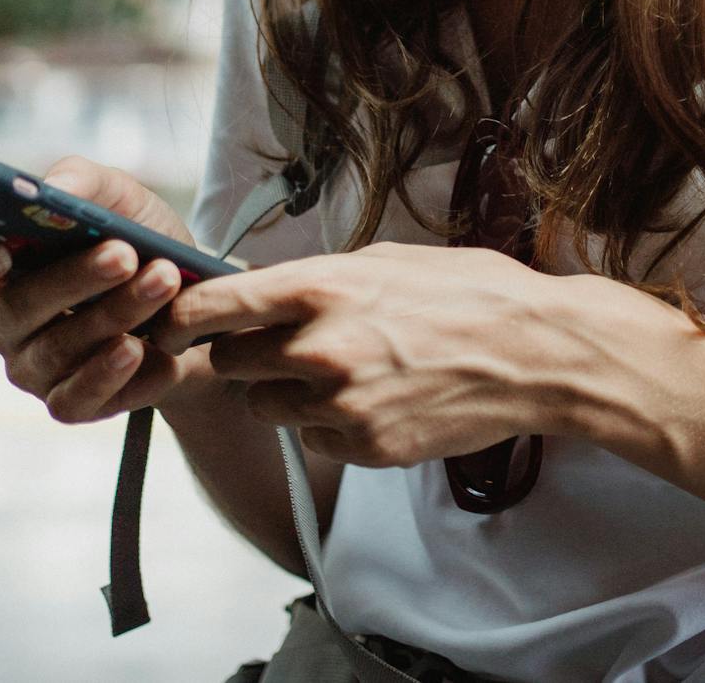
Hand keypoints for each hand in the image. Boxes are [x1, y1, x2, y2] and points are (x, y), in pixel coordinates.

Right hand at [0, 154, 216, 424]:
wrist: (203, 300)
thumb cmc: (141, 241)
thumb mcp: (119, 197)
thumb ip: (81, 182)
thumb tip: (55, 190)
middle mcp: (2, 322)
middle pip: (11, 312)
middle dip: (72, 279)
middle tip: (123, 253)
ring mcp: (32, 368)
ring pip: (58, 349)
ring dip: (116, 313)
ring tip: (164, 279)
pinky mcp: (70, 403)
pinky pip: (77, 400)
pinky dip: (115, 373)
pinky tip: (146, 348)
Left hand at [150, 242, 595, 467]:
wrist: (535, 352)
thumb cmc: (468, 293)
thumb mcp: (387, 259)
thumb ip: (317, 279)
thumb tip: (258, 290)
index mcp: (323, 287)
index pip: (213, 305)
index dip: (179, 316)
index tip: (169, 321)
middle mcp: (322, 346)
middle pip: (229, 363)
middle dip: (245, 354)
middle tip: (283, 344)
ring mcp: (341, 402)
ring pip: (265, 406)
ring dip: (284, 392)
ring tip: (339, 372)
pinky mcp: (364, 446)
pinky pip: (311, 438)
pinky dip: (327, 425)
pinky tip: (372, 400)